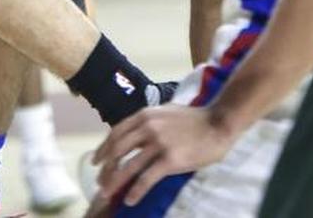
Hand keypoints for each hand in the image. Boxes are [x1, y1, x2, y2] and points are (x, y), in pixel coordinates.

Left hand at [93, 103, 234, 206]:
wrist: (216, 123)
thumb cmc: (192, 119)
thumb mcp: (163, 112)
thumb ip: (147, 122)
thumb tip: (132, 135)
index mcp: (144, 115)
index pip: (116, 133)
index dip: (103, 148)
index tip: (95, 161)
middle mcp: (147, 128)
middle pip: (118, 150)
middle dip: (106, 168)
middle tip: (100, 183)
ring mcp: (158, 144)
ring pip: (129, 166)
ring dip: (116, 182)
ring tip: (108, 194)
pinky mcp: (170, 160)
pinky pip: (147, 178)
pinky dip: (136, 191)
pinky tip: (131, 200)